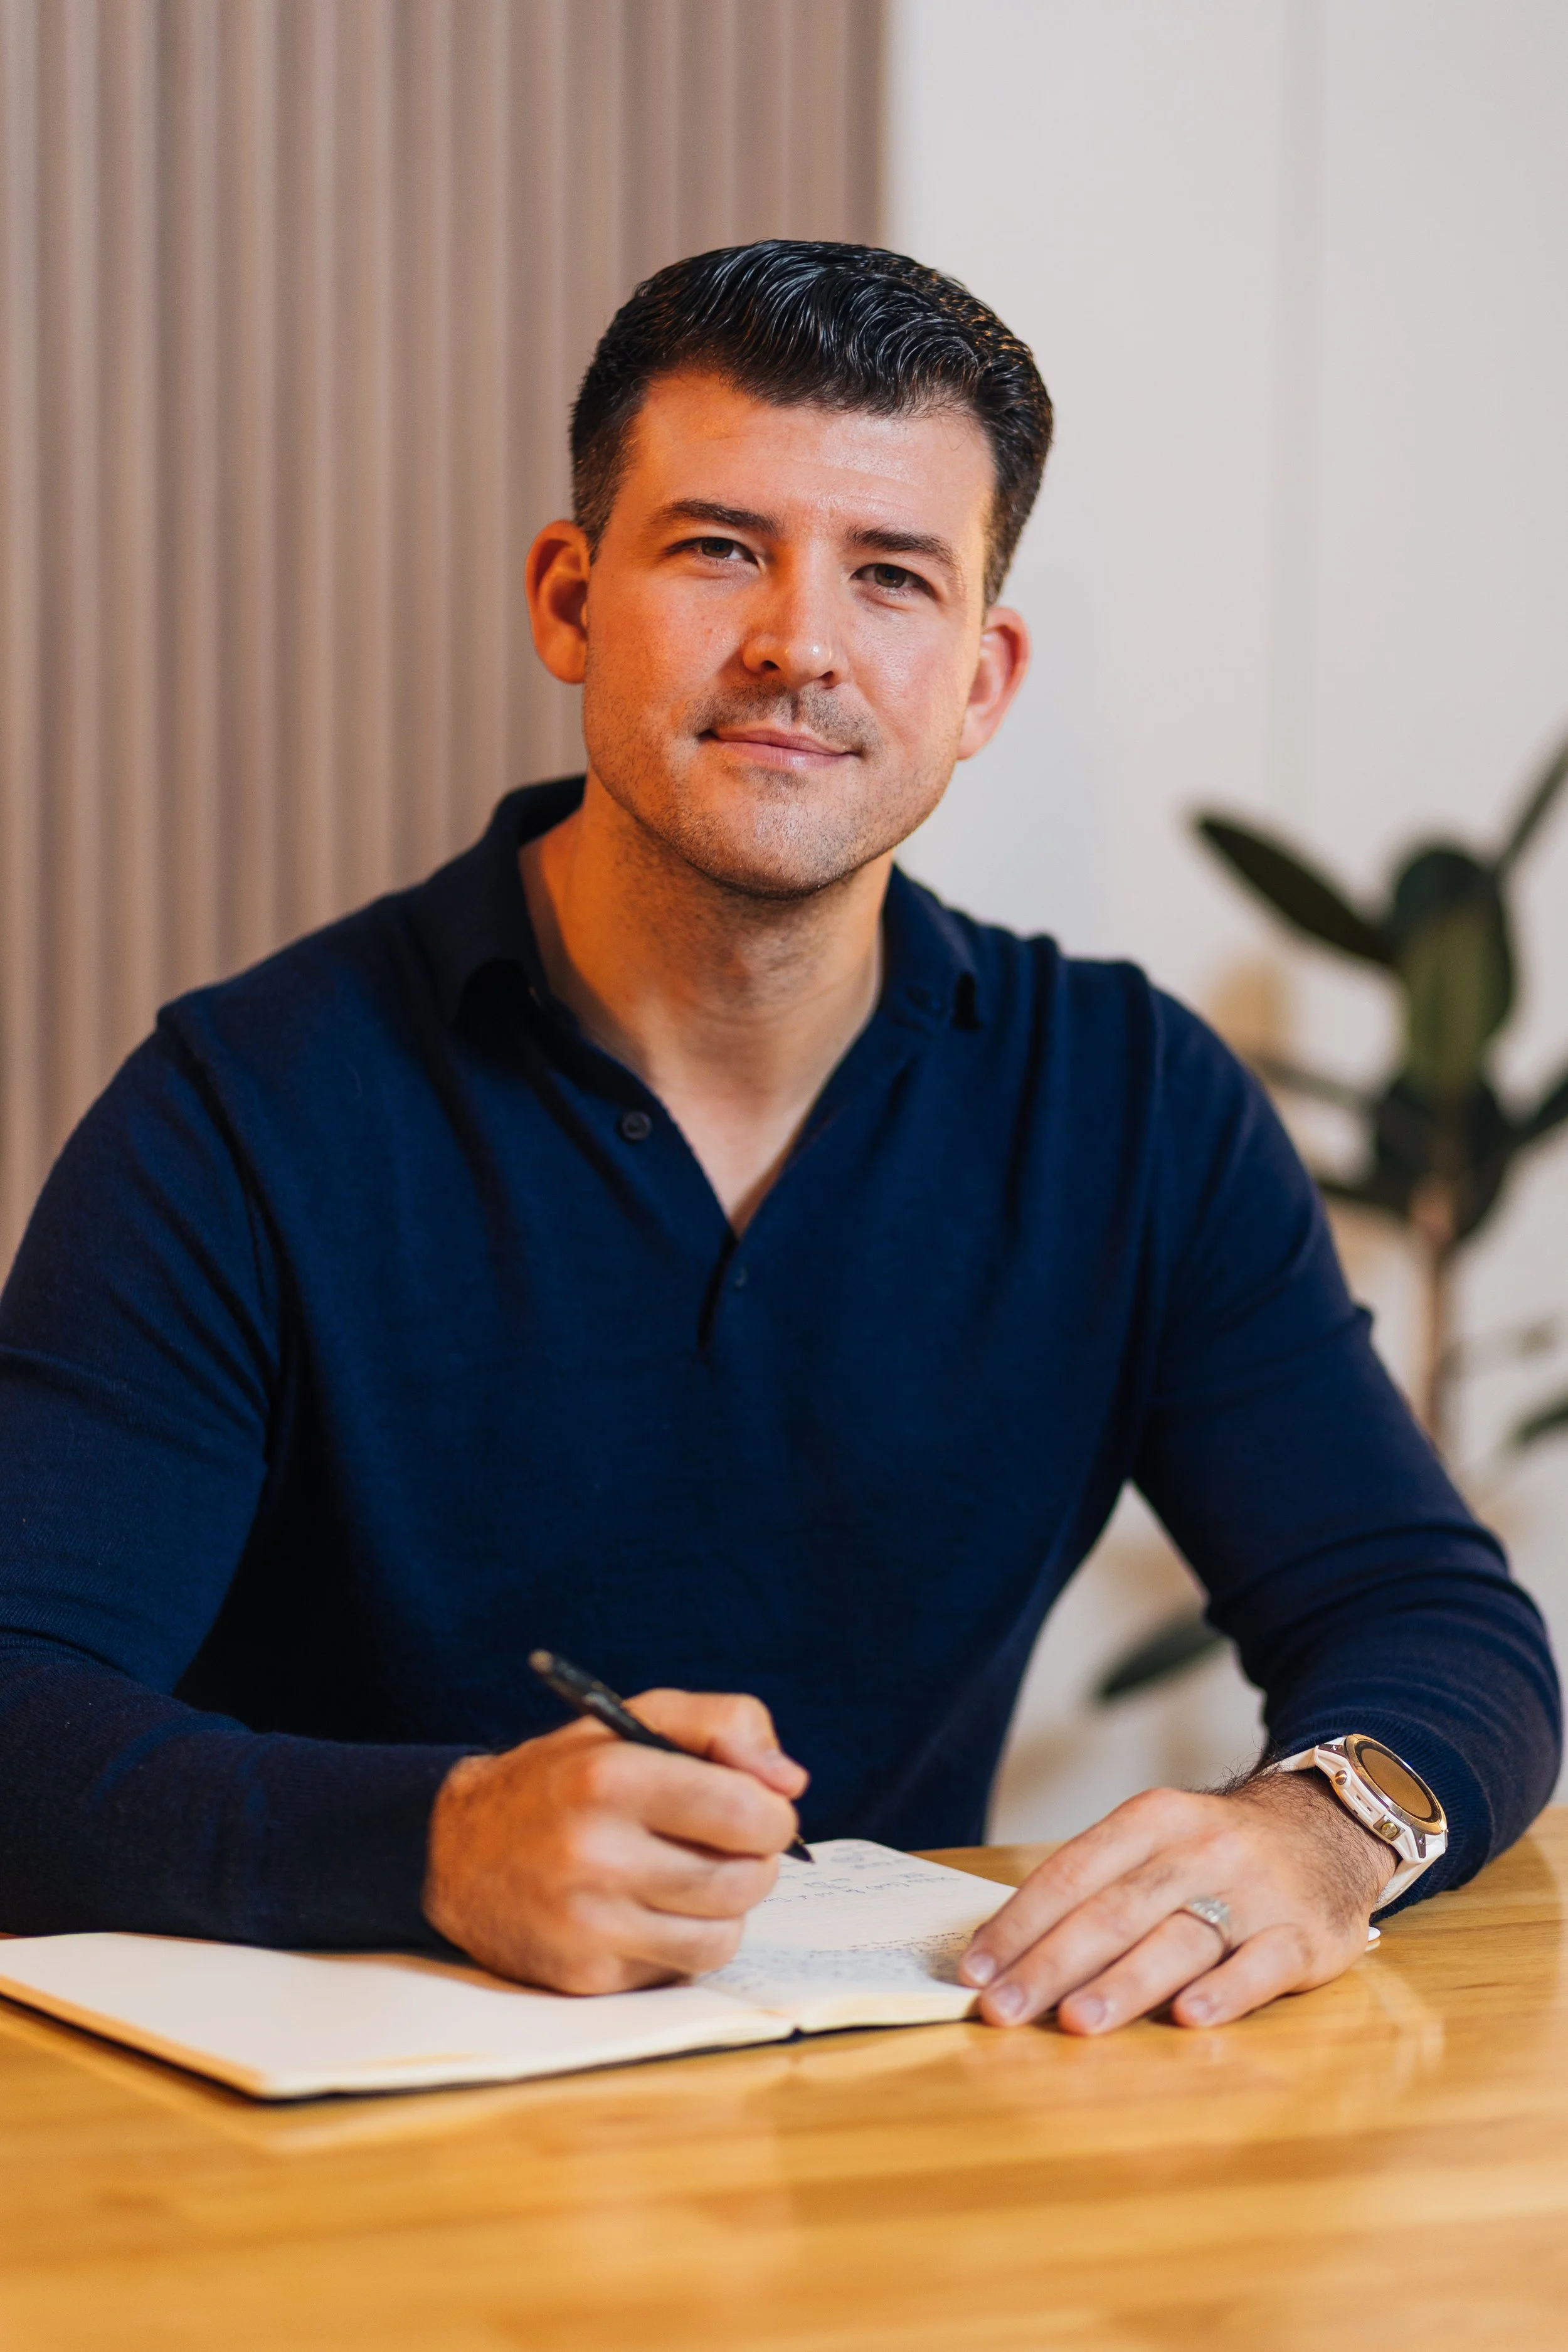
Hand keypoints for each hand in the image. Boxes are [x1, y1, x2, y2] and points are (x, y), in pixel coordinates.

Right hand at [423, 1690, 806, 1991]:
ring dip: (727, 1907)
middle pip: (744, 1880)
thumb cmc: (567, 1777)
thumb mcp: (637, 1718)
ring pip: (723, 1935)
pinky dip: (687, 1941)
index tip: (759, 1809)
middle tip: (730, 1844)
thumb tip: (791, 1784)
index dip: (772, 1812)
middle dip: (755, 1861)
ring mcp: (588, 1924)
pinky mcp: (586, 1976)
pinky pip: (682, 1969)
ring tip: (695, 1875)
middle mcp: (595, 1854)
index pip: (746, 1812)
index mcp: (610, 1778)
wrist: (458, 1849)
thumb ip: (726, 1725)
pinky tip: (655, 1910)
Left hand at [959, 1769, 1396, 2032]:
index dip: (1019, 1922)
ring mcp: (1255, 1892)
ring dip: (1124, 1982)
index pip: (1071, 1871)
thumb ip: (1097, 1886)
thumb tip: (1011, 1951)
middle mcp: (1201, 1849)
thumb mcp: (1157, 1838)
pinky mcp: (1305, 1935)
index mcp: (1152, 1819)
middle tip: (1003, 2010)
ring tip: (1076, 2020)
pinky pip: (1260, 1966)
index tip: (975, 1969)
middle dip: (1051, 1964)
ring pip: (1180, 1938)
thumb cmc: (1215, 1850)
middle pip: (1115, 1910)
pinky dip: (1224, 1993)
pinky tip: (1188, 2019)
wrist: (1328, 1826)